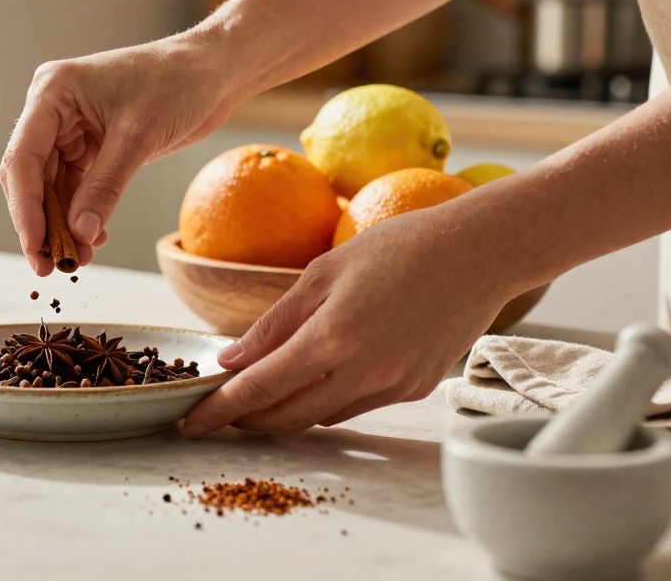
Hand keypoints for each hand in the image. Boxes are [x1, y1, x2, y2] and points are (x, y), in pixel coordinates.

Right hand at [0, 32, 241, 274]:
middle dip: (41, 222)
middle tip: (51, 265)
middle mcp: (52, 109)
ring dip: (62, 224)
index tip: (36, 248)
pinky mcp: (90, 144)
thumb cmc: (177, 83)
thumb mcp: (139, 137)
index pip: (22, 157)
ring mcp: (70, 127)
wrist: (212, 71)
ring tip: (77, 260)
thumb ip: (105, 187)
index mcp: (52, 93)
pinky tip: (93, 238)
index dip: (25, 208)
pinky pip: (75, 186)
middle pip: (30, 176)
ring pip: (51, 187)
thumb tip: (78, 234)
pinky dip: (81, 213)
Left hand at [183, 203, 516, 434]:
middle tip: (216, 412)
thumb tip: (231, 358)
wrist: (481, 254)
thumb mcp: (322, 273)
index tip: (189, 423)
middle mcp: (362, 373)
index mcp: (332, 339)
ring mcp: (392, 386)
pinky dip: (324, 399)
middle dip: (245, 420)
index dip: (219, 411)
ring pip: (319, 416)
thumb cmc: (398, 248)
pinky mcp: (414, 390)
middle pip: (285, 417)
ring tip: (258, 393)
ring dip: (284, 412)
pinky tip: (314, 378)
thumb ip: (274, 322)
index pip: (259, 389)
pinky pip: (355, 406)